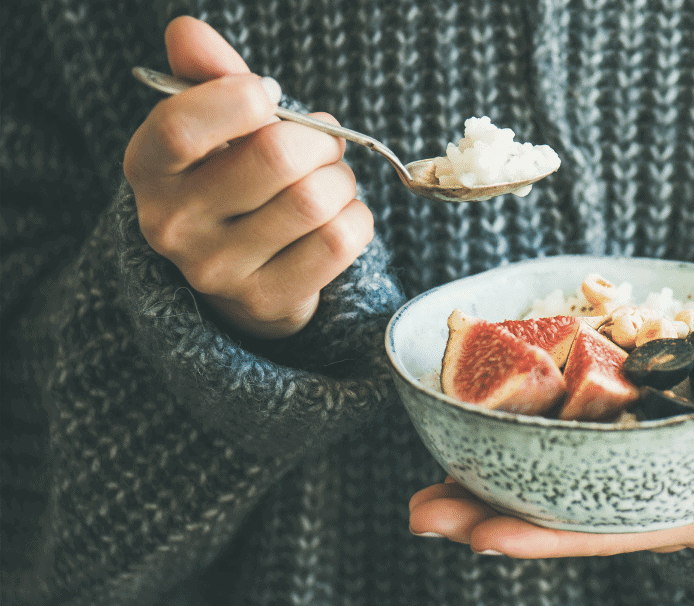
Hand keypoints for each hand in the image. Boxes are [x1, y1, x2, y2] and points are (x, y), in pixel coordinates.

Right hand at [124, 16, 373, 338]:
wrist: (242, 274)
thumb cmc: (232, 180)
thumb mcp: (215, 127)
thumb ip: (208, 76)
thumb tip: (187, 30)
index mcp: (148, 168)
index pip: (183, 126)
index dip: (241, 99)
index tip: (269, 95)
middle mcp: (172, 224)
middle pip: (276, 157)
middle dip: (319, 141)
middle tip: (322, 145)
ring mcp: (217, 270)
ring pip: (315, 199)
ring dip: (341, 180)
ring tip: (329, 182)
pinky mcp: (266, 300)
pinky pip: (341, 239)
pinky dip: (357, 217)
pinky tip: (338, 217)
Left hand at [408, 378, 693, 556]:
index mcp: (693, 513)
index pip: (608, 533)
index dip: (545, 537)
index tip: (481, 536)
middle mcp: (654, 501)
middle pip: (562, 517)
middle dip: (490, 518)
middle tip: (419, 510)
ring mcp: (640, 472)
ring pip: (554, 487)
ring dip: (488, 487)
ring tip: (423, 488)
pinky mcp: (635, 437)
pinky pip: (570, 449)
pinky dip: (521, 445)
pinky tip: (476, 436)